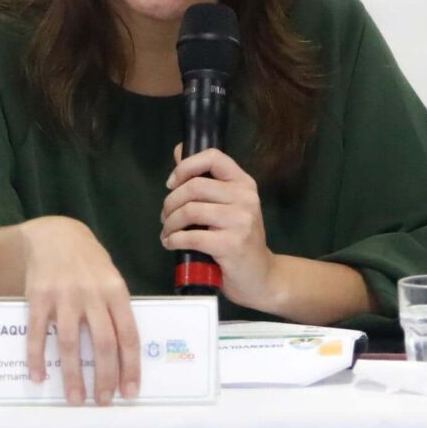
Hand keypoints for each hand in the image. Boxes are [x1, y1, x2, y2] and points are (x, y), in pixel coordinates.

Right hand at [18, 217, 141, 406]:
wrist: (54, 235)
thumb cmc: (88, 263)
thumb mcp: (110, 278)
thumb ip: (115, 310)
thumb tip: (124, 353)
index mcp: (115, 291)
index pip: (128, 335)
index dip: (130, 367)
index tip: (130, 392)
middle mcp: (91, 294)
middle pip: (103, 343)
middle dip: (105, 377)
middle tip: (102, 401)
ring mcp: (63, 296)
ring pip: (70, 343)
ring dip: (73, 375)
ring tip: (76, 398)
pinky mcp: (38, 296)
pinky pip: (37, 332)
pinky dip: (37, 357)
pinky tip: (39, 376)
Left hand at [163, 146, 274, 308]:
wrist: (261, 277)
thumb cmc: (239, 240)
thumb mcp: (227, 206)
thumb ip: (205, 181)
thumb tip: (179, 150)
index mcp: (244, 183)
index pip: (213, 157)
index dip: (186, 166)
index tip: (172, 183)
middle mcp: (245, 198)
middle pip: (194, 186)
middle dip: (170, 202)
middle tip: (165, 217)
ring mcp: (241, 221)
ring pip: (190, 211)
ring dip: (170, 223)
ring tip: (168, 233)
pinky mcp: (232, 244)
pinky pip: (191, 236)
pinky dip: (174, 240)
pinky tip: (171, 244)